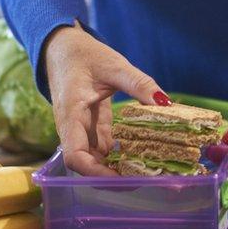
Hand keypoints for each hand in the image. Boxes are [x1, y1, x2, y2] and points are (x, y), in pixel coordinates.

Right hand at [43, 21, 167, 175]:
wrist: (62, 47)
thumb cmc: (82, 54)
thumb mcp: (114, 65)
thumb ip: (139, 84)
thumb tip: (165, 103)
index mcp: (71, 115)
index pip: (75, 156)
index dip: (95, 173)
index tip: (120, 179)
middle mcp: (73, 129)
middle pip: (86, 165)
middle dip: (111, 178)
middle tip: (144, 181)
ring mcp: (81, 130)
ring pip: (96, 159)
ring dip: (117, 169)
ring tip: (148, 173)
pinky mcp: (91, 128)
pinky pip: (104, 149)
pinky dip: (120, 157)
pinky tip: (142, 159)